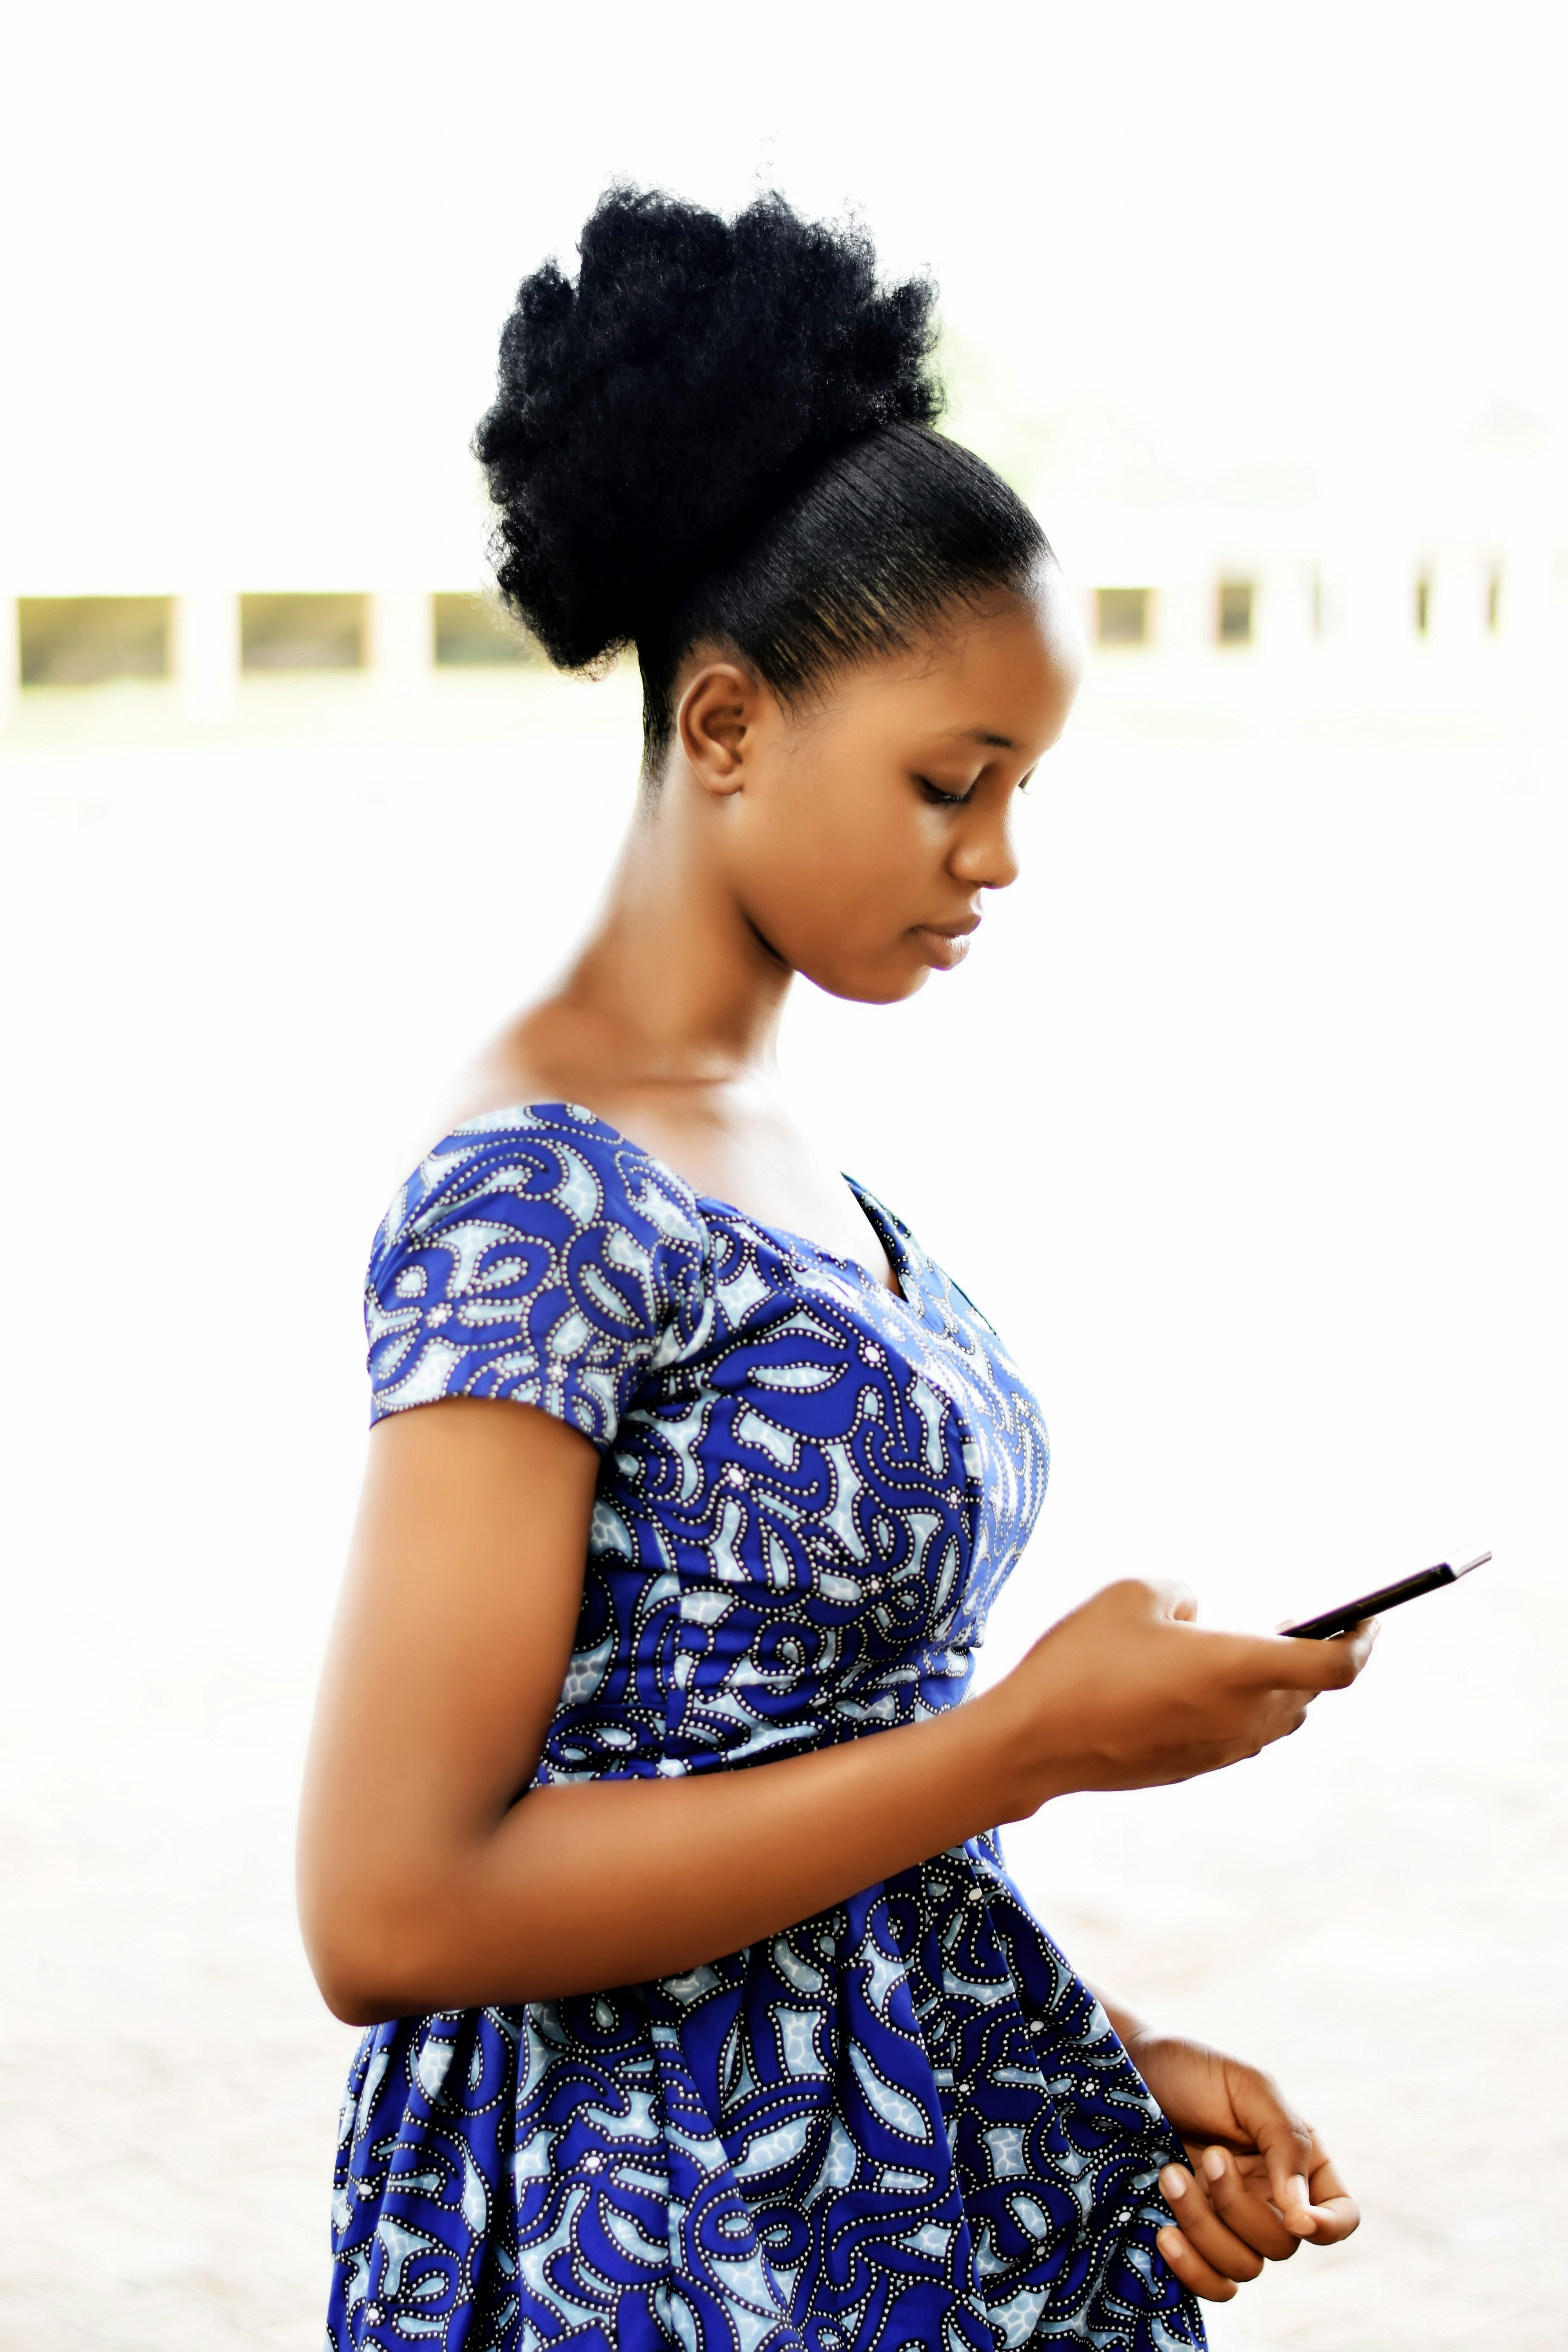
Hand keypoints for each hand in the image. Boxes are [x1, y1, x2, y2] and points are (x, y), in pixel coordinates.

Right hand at [985, 1580, 1375, 1814]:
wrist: (1035, 1741)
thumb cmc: (1082, 1658)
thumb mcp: (1132, 1593)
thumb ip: (1182, 1592)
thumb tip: (1199, 1614)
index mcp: (1239, 1669)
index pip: (1335, 1665)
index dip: (1363, 1639)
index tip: (1367, 1617)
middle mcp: (1242, 1717)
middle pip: (1310, 1693)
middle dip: (1316, 1656)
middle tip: (1303, 1622)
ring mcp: (1218, 1750)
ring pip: (1279, 1720)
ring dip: (1282, 1687)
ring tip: (1255, 1652)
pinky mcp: (1191, 1769)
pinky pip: (1241, 1737)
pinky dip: (1244, 1709)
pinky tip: (1204, 1686)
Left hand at [1126, 2029, 1359, 2302]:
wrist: (1125, 2071)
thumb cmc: (1190, 2069)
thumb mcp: (1249, 2087)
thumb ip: (1286, 2141)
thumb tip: (1301, 2214)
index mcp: (1295, 2159)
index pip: (1340, 2214)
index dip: (1329, 2227)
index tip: (1296, 2218)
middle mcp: (1269, 2198)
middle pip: (1284, 2243)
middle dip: (1241, 2206)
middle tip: (1208, 2154)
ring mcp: (1229, 2223)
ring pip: (1245, 2266)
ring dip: (1205, 2226)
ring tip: (1170, 2174)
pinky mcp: (1191, 2239)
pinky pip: (1212, 2286)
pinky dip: (1192, 2270)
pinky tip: (1163, 2232)